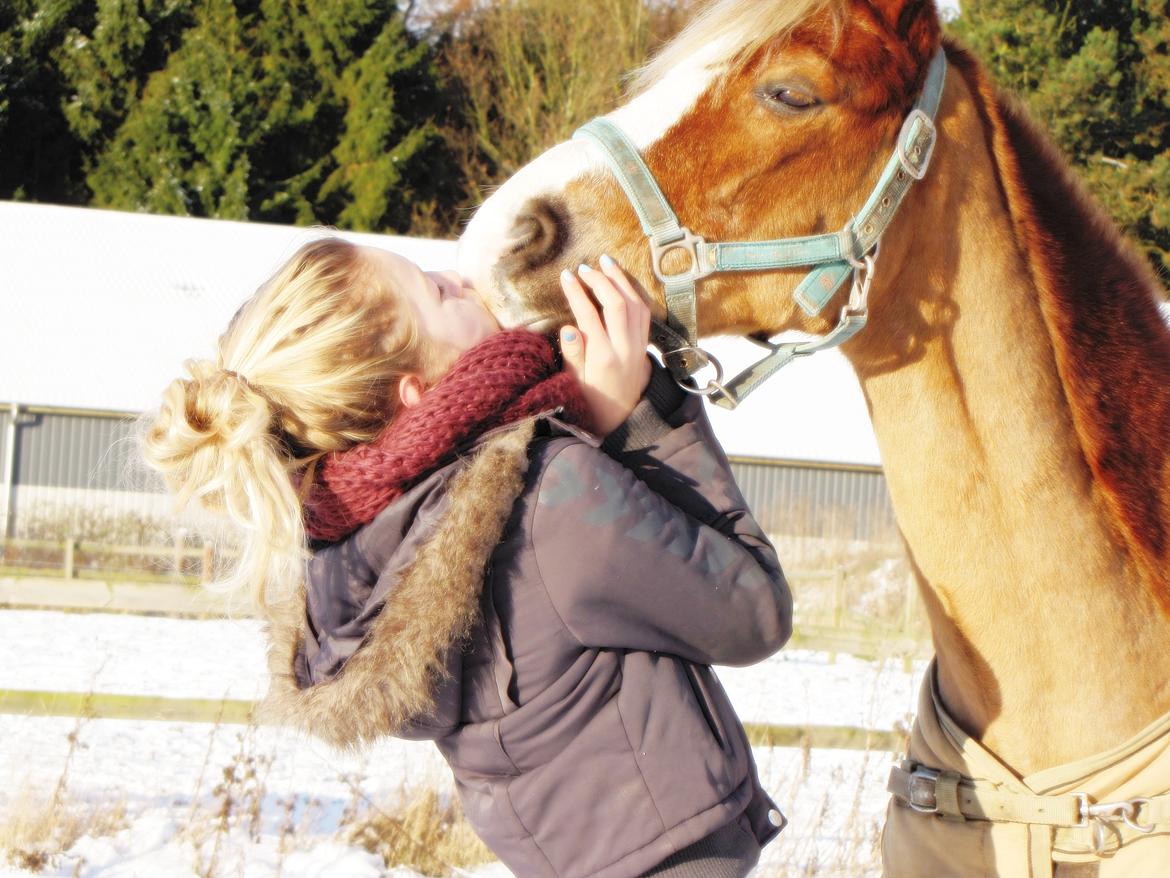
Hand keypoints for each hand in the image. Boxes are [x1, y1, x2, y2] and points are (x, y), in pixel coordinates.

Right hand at [559, 256, 652, 435]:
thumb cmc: (590, 400)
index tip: (566, 276)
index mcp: (603, 358)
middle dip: (600, 281)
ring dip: (620, 280)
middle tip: (583, 268)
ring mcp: (638, 346)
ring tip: (604, 262)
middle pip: (616, 305)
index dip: (577, 293)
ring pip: (635, 304)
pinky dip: (634, 291)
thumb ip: (573, 354)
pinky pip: (644, 311)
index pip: (589, 317)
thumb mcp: (573, 382)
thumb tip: (568, 327)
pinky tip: (622, 280)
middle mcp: (625, 349)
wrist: (622, 418)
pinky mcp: (645, 344)